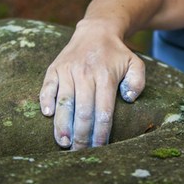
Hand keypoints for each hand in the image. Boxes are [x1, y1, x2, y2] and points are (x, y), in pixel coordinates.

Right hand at [39, 21, 145, 149]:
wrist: (96, 31)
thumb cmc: (117, 54)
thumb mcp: (135, 64)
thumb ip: (137, 82)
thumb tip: (128, 99)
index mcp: (106, 76)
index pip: (103, 111)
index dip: (100, 132)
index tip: (100, 148)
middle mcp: (85, 73)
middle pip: (83, 111)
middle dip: (82, 135)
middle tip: (81, 152)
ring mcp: (68, 70)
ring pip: (64, 102)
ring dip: (63, 125)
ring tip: (64, 143)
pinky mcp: (54, 68)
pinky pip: (47, 87)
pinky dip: (46, 101)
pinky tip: (48, 116)